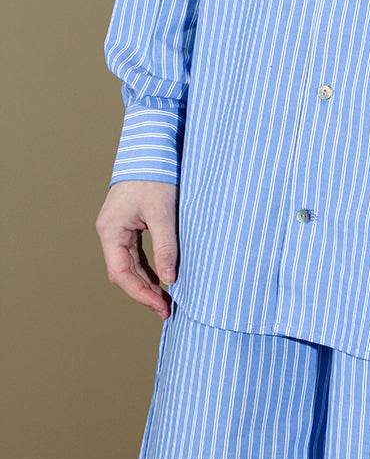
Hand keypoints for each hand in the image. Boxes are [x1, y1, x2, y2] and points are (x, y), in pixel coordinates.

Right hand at [95, 180, 178, 318]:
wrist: (152, 149)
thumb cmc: (155, 176)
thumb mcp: (163, 213)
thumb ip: (166, 247)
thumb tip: (169, 278)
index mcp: (111, 230)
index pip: (121, 273)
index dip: (140, 293)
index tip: (160, 306)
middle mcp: (110, 232)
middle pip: (123, 272)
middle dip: (144, 292)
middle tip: (167, 309)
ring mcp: (118, 228)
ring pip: (129, 264)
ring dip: (146, 281)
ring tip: (166, 299)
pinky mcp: (130, 223)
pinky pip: (136, 253)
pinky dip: (148, 267)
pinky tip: (162, 277)